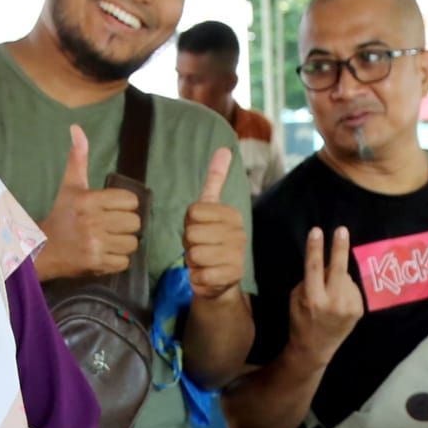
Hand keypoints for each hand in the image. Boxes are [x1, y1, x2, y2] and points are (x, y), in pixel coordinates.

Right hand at [36, 124, 140, 281]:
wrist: (43, 249)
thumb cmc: (62, 215)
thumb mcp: (70, 186)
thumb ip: (78, 158)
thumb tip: (77, 128)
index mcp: (89, 201)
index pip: (130, 201)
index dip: (126, 205)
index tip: (114, 209)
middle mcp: (92, 222)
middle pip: (134, 223)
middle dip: (126, 226)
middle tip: (113, 226)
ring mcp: (95, 245)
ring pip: (132, 243)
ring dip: (124, 243)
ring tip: (109, 240)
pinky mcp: (96, 264)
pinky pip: (124, 262)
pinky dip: (118, 260)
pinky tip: (105, 253)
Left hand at [182, 147, 246, 302]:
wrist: (221, 279)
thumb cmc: (210, 241)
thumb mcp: (210, 209)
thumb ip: (215, 180)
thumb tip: (223, 149)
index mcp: (232, 214)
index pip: (192, 212)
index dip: (188, 224)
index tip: (199, 230)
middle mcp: (239, 233)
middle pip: (191, 233)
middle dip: (189, 244)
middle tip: (200, 247)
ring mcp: (237, 255)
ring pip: (194, 254)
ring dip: (192, 262)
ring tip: (204, 261)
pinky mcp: (231, 276)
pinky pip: (199, 275)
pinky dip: (196, 278)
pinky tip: (206, 275)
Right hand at [287, 225, 363, 361]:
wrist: (314, 349)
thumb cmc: (300, 320)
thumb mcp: (297, 298)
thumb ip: (310, 281)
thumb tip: (325, 264)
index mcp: (312, 298)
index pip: (313, 267)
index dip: (315, 248)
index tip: (316, 230)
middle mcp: (332, 302)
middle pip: (338, 268)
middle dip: (339, 248)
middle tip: (342, 230)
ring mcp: (348, 307)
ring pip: (345, 277)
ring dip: (338, 277)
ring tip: (331, 292)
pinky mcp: (358, 310)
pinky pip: (353, 288)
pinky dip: (346, 288)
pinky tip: (340, 300)